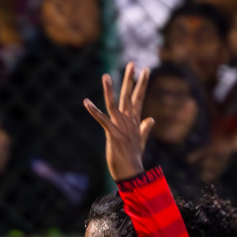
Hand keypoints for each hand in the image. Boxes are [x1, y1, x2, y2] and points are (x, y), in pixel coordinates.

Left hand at [83, 63, 153, 182]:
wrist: (131, 172)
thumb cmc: (134, 157)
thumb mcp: (141, 140)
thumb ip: (145, 128)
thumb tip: (151, 119)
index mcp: (134, 120)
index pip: (138, 98)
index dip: (141, 84)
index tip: (145, 70)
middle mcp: (128, 121)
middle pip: (129, 96)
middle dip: (131, 80)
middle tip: (133, 64)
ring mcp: (120, 126)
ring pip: (114, 104)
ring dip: (110, 90)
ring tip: (106, 75)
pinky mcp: (112, 134)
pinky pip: (101, 120)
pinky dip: (94, 111)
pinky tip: (86, 102)